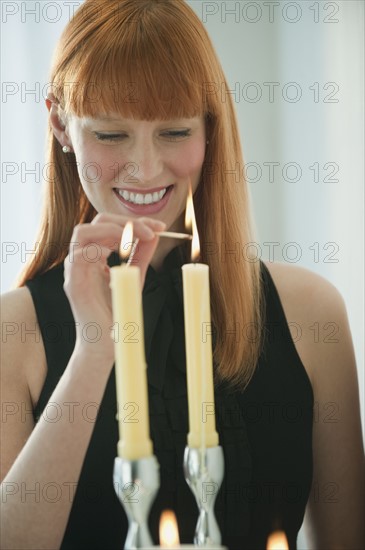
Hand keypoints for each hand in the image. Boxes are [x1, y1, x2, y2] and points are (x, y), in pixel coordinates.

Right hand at [63, 213, 165, 362]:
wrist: (106, 344)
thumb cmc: (116, 311)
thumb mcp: (134, 276)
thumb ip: (142, 254)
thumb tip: (154, 232)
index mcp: (94, 255)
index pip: (110, 225)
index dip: (135, 221)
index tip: (160, 227)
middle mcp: (82, 259)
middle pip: (96, 222)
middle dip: (126, 222)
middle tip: (152, 232)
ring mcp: (74, 271)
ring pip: (82, 232)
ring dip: (113, 230)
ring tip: (136, 240)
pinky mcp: (73, 284)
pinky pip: (78, 255)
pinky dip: (100, 248)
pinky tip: (122, 255)